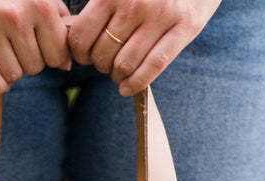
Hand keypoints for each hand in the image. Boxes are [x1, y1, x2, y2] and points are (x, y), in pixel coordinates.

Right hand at [0, 0, 72, 93]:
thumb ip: (57, 21)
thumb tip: (65, 65)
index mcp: (40, 3)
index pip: (57, 56)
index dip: (51, 57)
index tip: (41, 48)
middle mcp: (15, 14)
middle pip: (34, 68)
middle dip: (29, 61)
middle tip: (17, 45)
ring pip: (12, 75)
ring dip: (10, 70)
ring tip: (4, 50)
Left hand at [68, 0, 221, 95]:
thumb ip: (102, 7)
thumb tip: (78, 42)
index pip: (82, 35)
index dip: (79, 53)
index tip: (84, 55)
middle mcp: (136, 2)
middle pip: (103, 54)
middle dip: (100, 66)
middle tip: (105, 63)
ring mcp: (162, 15)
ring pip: (125, 64)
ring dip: (117, 76)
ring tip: (118, 73)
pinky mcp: (185, 27)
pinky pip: (153, 66)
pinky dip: (135, 84)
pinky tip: (126, 89)